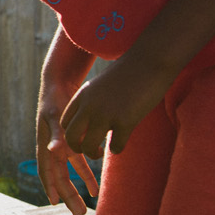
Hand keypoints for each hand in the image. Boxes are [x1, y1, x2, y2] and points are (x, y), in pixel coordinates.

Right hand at [37, 103, 96, 214]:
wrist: (60, 83)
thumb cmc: (55, 99)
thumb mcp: (54, 115)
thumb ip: (56, 134)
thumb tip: (53, 151)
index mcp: (46, 145)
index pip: (46, 171)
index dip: (50, 187)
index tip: (55, 202)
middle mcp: (53, 150)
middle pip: (60, 178)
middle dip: (68, 196)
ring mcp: (63, 148)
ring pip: (70, 175)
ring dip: (77, 190)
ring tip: (86, 208)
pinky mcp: (73, 143)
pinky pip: (81, 164)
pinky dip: (88, 175)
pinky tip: (96, 189)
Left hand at [60, 52, 175, 158]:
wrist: (149, 61)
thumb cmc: (128, 73)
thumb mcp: (100, 86)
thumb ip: (91, 101)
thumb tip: (90, 119)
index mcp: (82, 96)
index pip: (64, 122)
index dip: (72, 134)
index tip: (82, 137)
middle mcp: (89, 106)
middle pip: (71, 138)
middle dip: (77, 149)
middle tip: (90, 150)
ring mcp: (106, 114)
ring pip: (88, 146)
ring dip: (94, 153)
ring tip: (102, 151)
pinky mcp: (125, 121)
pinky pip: (116, 146)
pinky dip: (117, 149)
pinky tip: (121, 144)